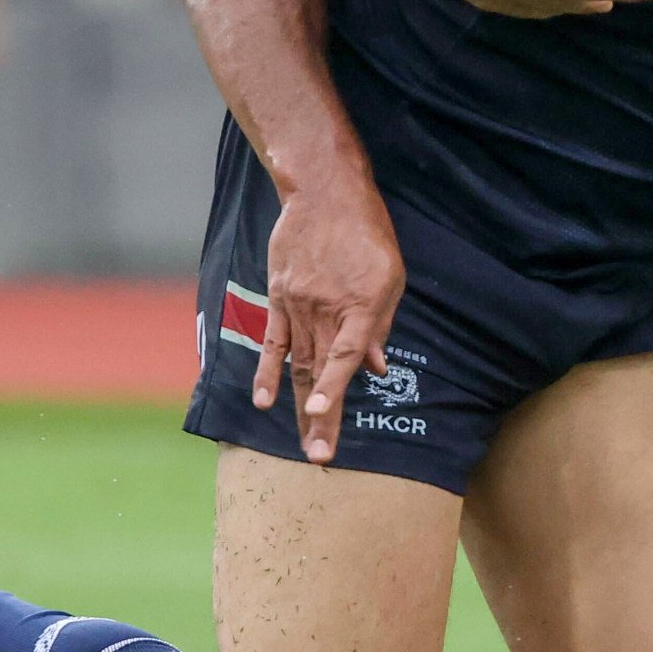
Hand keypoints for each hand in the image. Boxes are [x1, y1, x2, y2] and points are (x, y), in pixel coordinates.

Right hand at [254, 170, 404, 463]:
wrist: (324, 194)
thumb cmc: (366, 234)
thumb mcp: (390, 276)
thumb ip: (381, 324)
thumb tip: (377, 368)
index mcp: (359, 306)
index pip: (344, 356)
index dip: (332, 388)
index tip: (320, 416)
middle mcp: (324, 310)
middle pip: (320, 372)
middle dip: (321, 418)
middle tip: (321, 457)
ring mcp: (297, 305)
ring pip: (297, 364)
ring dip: (299, 407)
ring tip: (305, 445)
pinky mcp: (279, 299)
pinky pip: (272, 342)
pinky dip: (266, 372)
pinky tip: (262, 401)